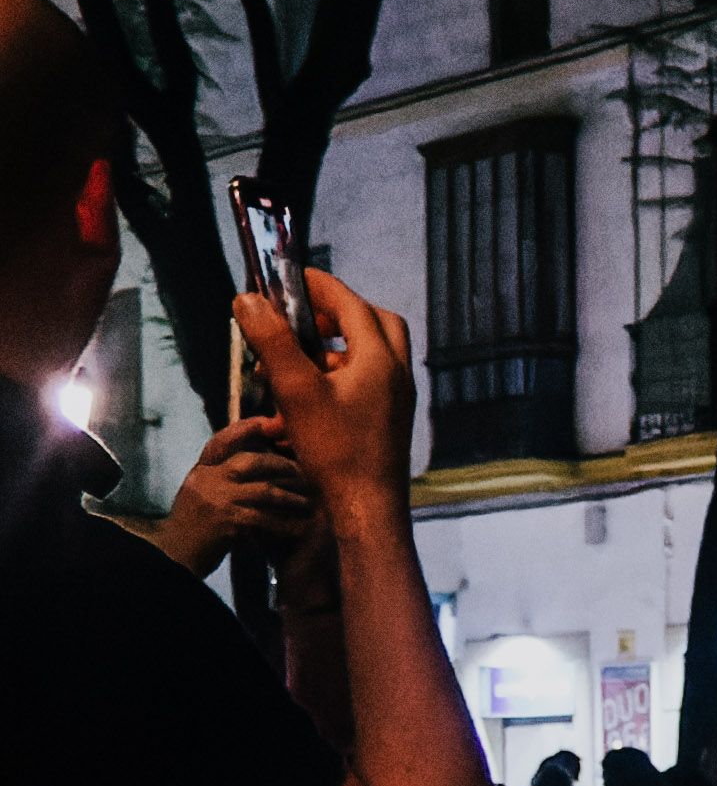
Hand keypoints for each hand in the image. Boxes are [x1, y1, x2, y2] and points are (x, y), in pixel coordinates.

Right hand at [154, 418, 314, 575]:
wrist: (175, 558)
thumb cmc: (194, 530)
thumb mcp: (201, 496)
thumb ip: (222, 479)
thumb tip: (256, 464)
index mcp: (200, 473)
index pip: (221, 443)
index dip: (244, 430)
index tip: (266, 421)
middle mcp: (207, 481)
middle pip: (250, 462)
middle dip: (281, 466)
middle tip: (304, 474)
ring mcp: (217, 500)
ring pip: (265, 490)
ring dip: (291, 498)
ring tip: (308, 504)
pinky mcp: (227, 522)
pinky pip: (266, 519)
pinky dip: (286, 524)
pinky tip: (300, 529)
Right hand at [235, 268, 413, 520]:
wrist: (368, 508)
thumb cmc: (337, 452)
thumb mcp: (295, 390)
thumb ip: (273, 341)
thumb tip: (249, 299)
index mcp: (381, 359)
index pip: (350, 303)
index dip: (317, 285)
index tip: (290, 277)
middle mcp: (398, 374)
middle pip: (373, 322)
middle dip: (336, 311)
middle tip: (302, 313)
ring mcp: (398, 397)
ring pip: (371, 353)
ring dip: (335, 345)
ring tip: (295, 355)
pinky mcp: (390, 418)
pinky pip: (369, 380)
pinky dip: (340, 373)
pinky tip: (308, 392)